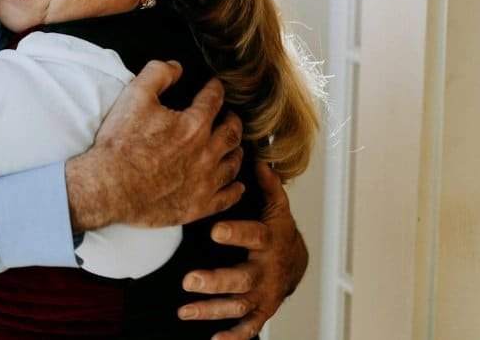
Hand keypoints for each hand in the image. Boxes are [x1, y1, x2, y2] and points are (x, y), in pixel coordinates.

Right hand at [65, 60, 244, 231]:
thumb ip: (158, 74)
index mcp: (194, 125)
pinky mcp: (199, 205)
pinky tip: (235, 184)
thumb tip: (176, 66)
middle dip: (232, 119)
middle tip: (228, 116)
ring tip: (233, 146)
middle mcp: (206, 152)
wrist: (109, 187)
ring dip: (236, 151)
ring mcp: (205, 181)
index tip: (215, 86)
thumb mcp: (134, 96)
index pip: (213, 100)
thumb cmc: (120, 143)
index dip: (215, 89)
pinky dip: (235, 188)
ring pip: (233, 163)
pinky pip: (228, 196)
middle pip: (232, 131)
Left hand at [176, 159, 307, 338]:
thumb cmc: (274, 229)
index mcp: (268, 240)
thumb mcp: (275, 206)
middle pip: (242, 279)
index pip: (254, 235)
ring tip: (184, 311)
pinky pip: (249, 328)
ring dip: (212, 310)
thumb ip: (267, 185)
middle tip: (188, 280)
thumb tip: (258, 158)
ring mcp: (264, 294)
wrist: (295, 261)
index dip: (237, 233)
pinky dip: (234, 337)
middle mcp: (267, 270)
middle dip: (216, 281)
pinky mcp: (261, 312)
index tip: (215, 230)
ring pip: (239, 306)